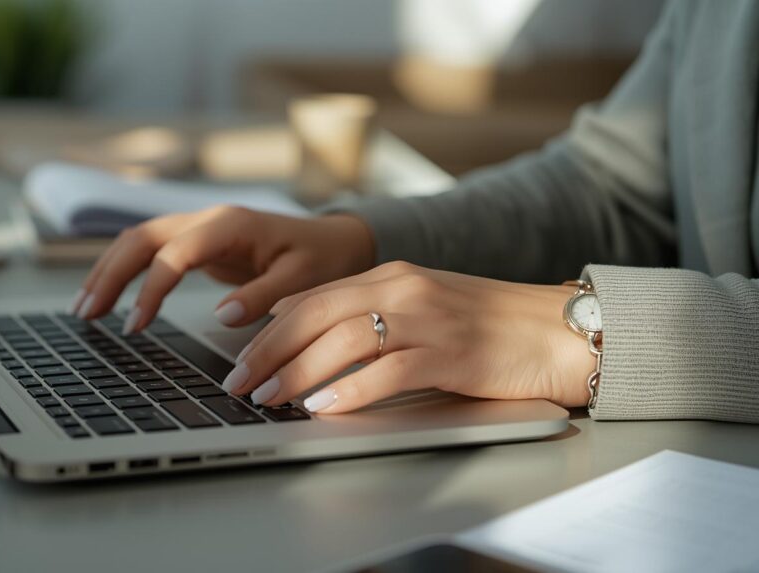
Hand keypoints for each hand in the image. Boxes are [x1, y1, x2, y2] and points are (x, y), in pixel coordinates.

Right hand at [73, 206, 375, 333]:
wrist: (335, 239)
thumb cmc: (322, 259)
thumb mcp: (304, 280)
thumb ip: (264, 296)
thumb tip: (224, 316)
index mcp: (230, 225)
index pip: (174, 254)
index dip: (151, 289)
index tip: (136, 326)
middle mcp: (207, 219)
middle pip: (141, 238)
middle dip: (109, 274)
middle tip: (85, 314)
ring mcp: (199, 227)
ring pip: (138, 240)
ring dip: (108, 271)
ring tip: (84, 310)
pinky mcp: (197, 242)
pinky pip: (150, 251)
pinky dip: (124, 271)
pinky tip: (109, 297)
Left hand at [224, 261, 594, 412]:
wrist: (557, 329)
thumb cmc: (486, 324)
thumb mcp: (418, 305)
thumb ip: (365, 311)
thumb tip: (300, 328)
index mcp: (390, 275)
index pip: (312, 296)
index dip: (268, 329)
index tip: (240, 357)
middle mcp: (403, 288)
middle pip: (316, 314)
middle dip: (268, 351)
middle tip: (239, 383)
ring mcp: (427, 318)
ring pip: (343, 339)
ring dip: (297, 372)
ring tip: (268, 398)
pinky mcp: (451, 352)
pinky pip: (389, 371)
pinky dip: (351, 390)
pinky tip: (324, 406)